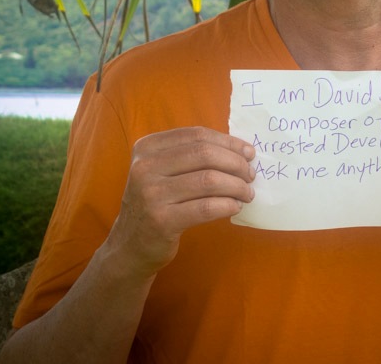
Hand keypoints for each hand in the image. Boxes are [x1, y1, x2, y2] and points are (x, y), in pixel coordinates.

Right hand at [106, 126, 255, 279]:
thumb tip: (240, 150)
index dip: (228, 142)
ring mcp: (151, 194)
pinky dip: (227, 205)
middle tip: (250, 175)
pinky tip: (235, 206)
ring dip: (237, 186)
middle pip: (205, 154)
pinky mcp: (161, 221)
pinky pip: (206, 207)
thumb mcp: (163, 172)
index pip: (196, 135)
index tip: (248, 153)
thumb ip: (192, 156)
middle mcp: (144, 167)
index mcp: (147, 148)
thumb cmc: (156, 204)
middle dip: (236, 163)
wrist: (130, 245)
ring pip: (209, 180)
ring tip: (247, 193)